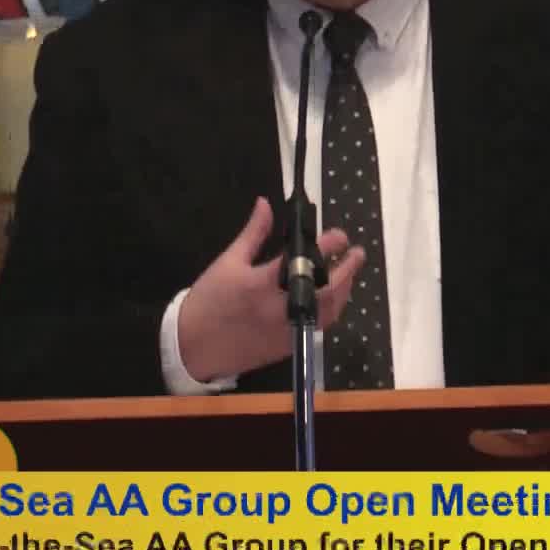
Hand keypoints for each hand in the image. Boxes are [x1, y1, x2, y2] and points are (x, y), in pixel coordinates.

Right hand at [177, 197, 367, 381]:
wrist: (193, 347)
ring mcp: (287, 329)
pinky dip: (331, 309)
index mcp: (261, 284)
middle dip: (346, 269)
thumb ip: (253, 234)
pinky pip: (319, 326)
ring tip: (349, 271)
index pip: (303, 260)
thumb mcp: (227, 262)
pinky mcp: (289, 345)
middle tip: (356, 252)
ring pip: (328, 310)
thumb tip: (266, 203)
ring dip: (344, 289)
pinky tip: (334, 295)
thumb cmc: (208, 300)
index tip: (338, 234)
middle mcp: (279, 308)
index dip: (326, 245)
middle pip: (325, 288)